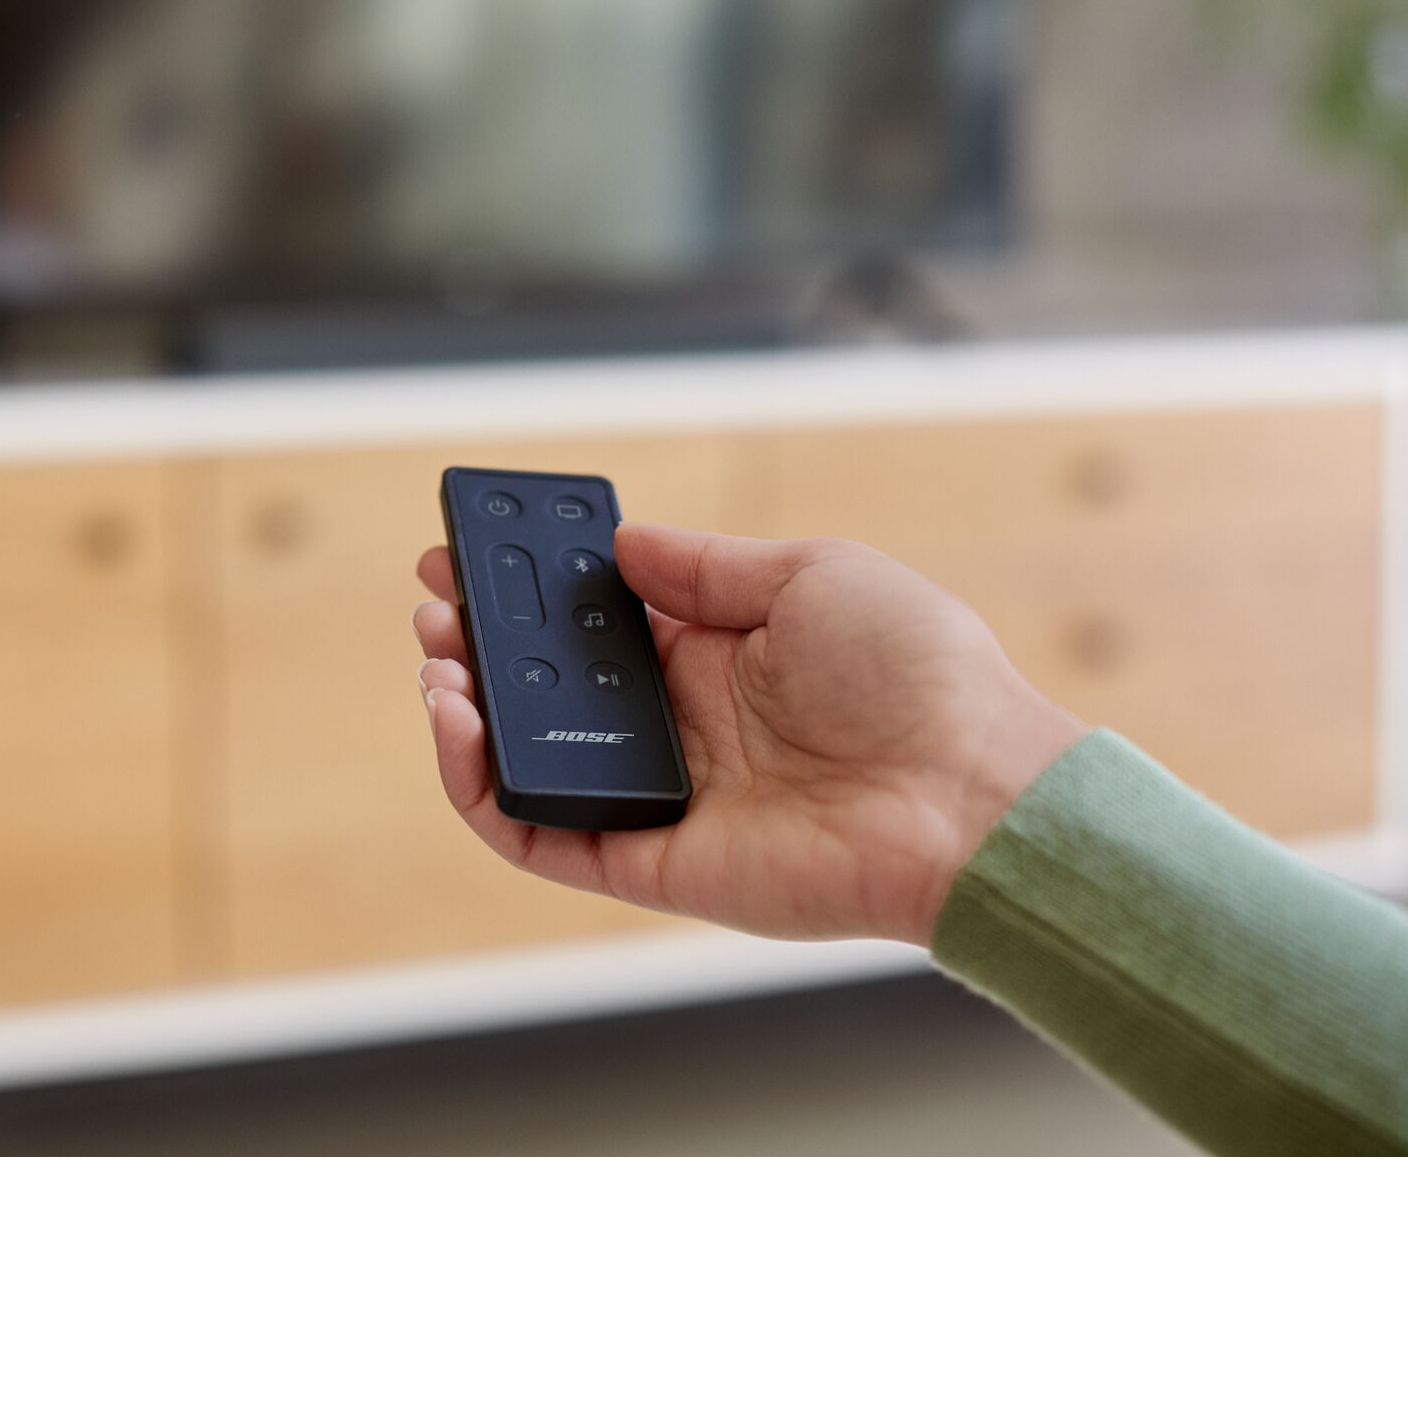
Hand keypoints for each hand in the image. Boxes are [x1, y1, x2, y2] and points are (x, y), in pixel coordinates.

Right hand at [413, 524, 1086, 946]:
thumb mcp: (811, 574)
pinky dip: (481, 787)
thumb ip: (706, 566)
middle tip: (436, 600)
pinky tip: (459, 727)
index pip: (598, 620)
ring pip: (528, 759)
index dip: (534, 588)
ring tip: (438, 658)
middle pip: (550, 688)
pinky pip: (538, 832)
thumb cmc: (918, 675)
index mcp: (719, 657)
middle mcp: (682, 728)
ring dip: (466, 708)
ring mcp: (660, 798)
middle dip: (483, 641)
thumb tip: (622, 544)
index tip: (479, 549)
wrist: (971, 795)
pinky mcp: (646, 863)